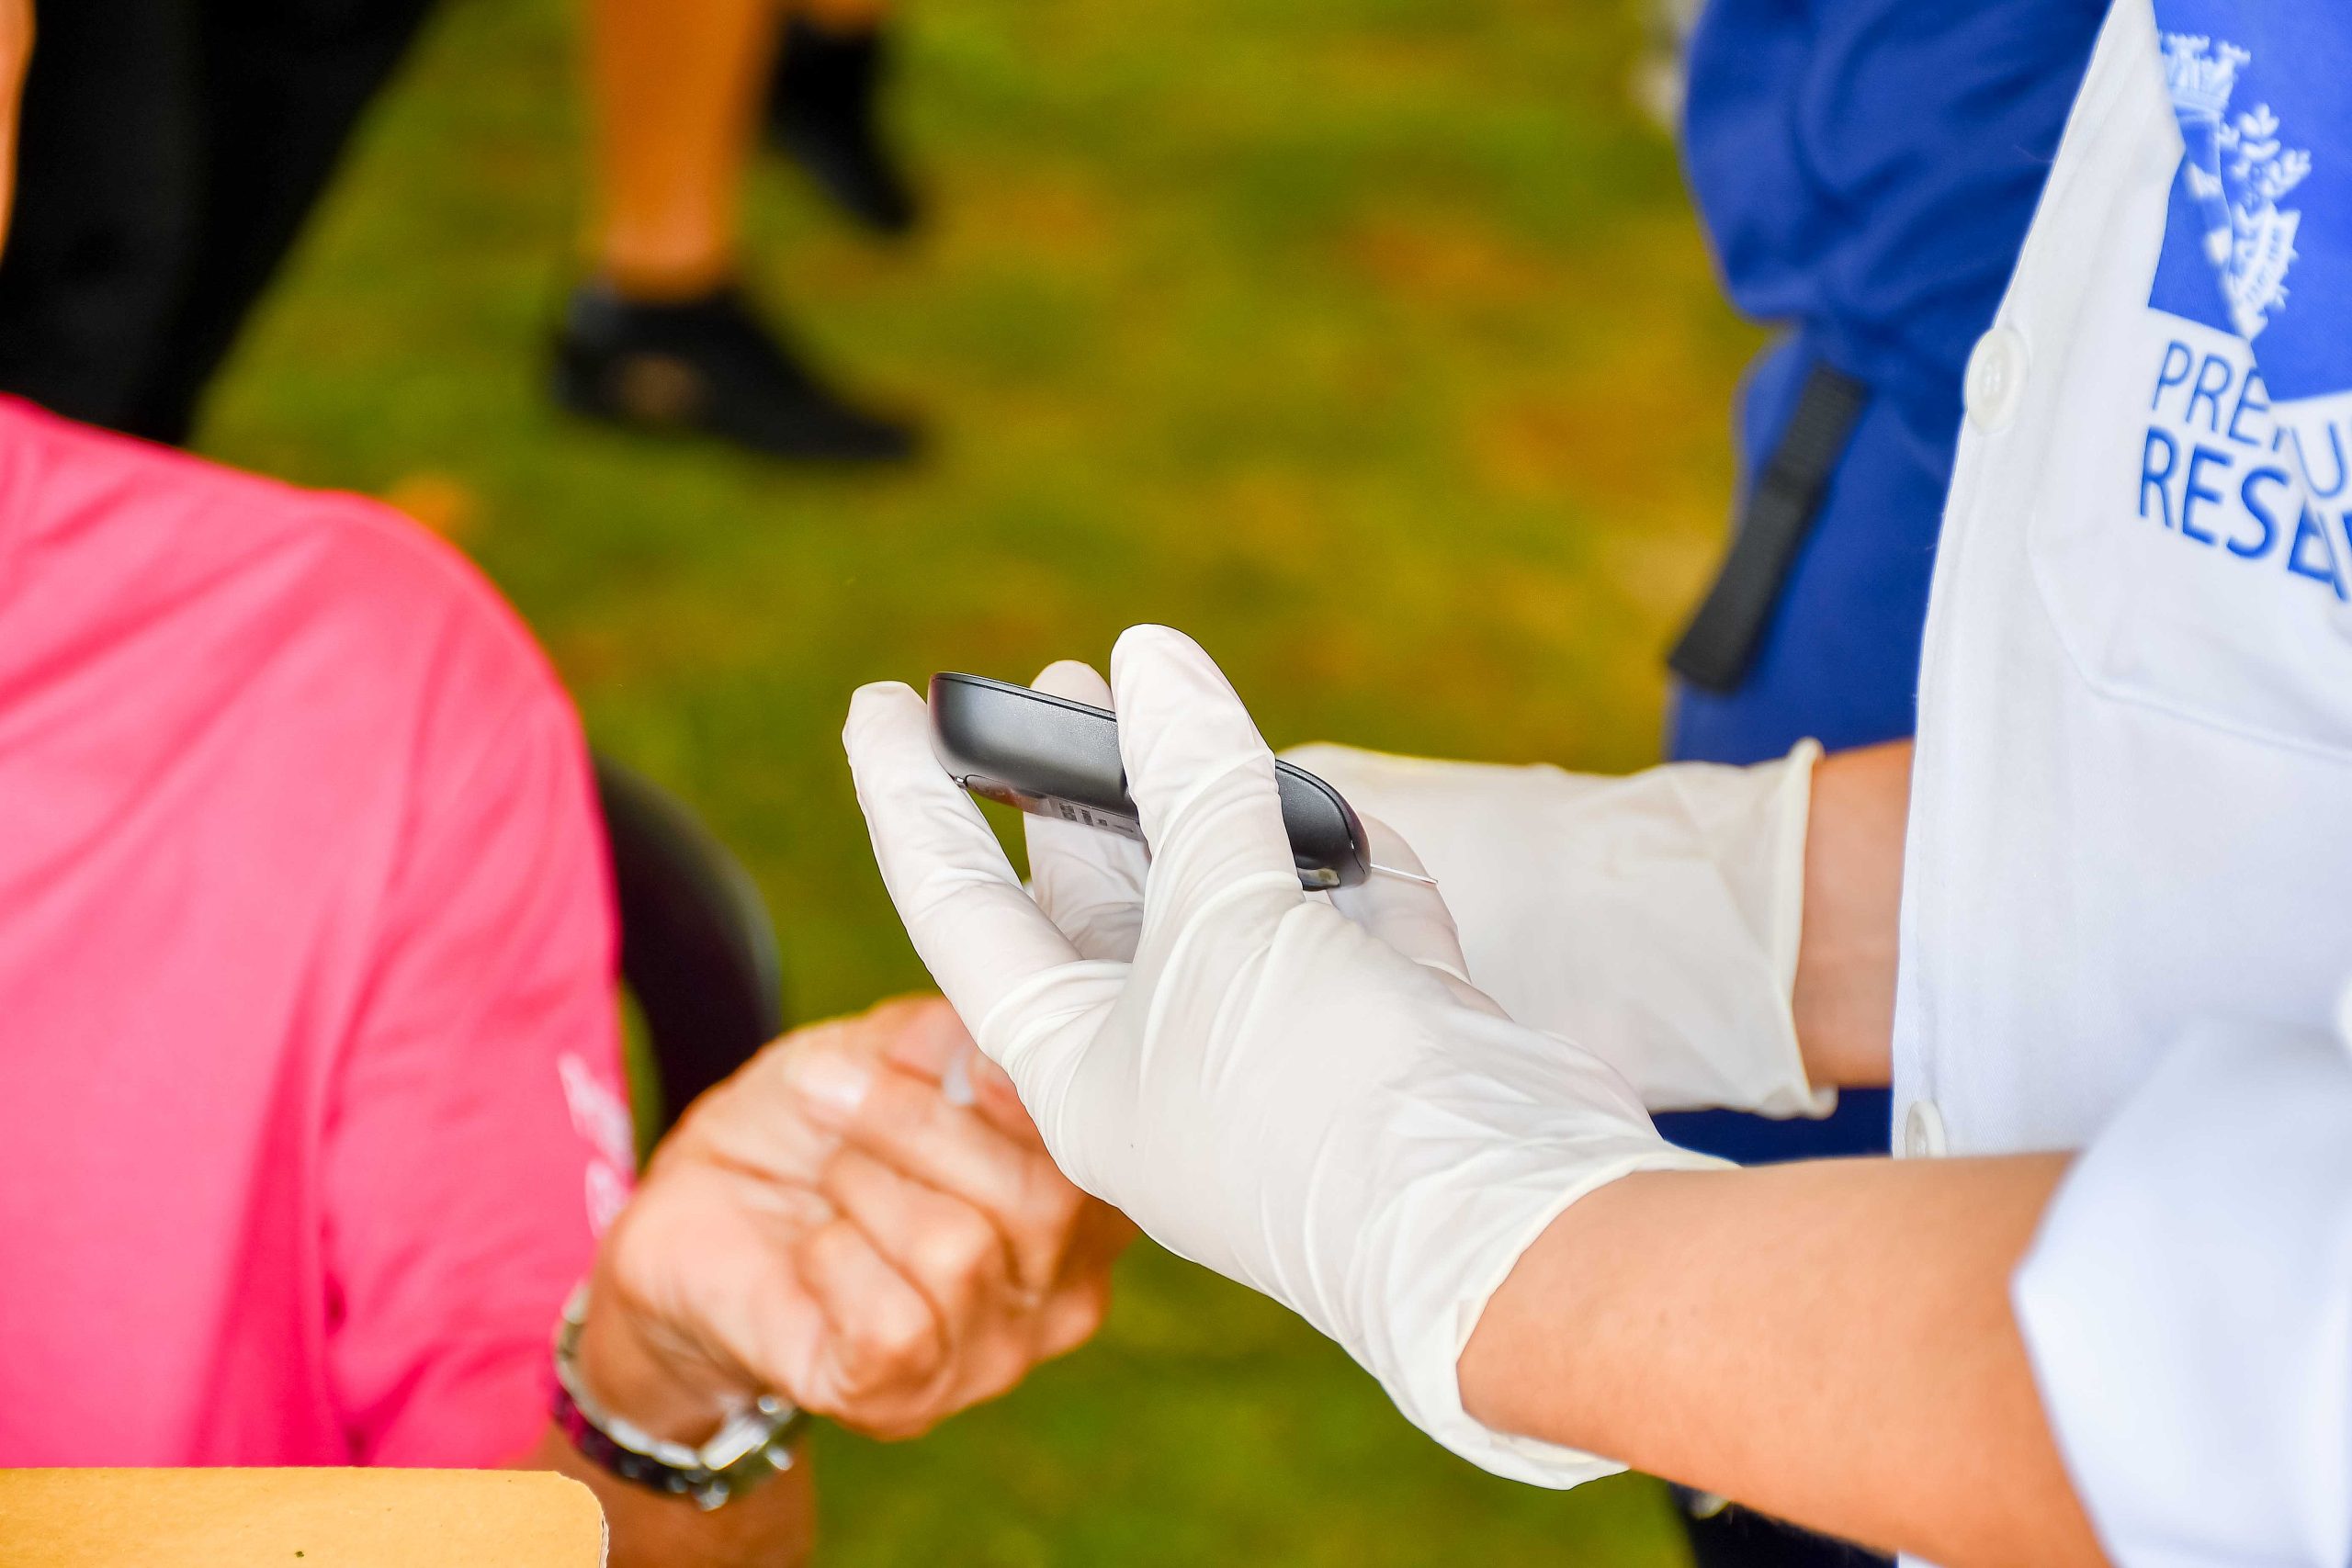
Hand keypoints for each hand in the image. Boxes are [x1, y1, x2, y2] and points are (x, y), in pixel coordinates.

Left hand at [577, 995, 1129, 1444]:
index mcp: (1082, 1202)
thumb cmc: (812, 1132)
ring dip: (865, 1187)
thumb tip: (991, 1032)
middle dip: (920, 1124)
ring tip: (830, 1177)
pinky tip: (816, 1252)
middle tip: (838, 1094)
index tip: (970, 1059)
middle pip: (1041, 1200)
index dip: (1038, 1100)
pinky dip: (834, 1261)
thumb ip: (949, 1037)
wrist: (700, 1221)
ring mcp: (991, 1357)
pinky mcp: (904, 1401)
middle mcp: (1062, 1290)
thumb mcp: (878, 1050)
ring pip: (958, 1254)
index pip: (1102, 1152)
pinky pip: (893, 1322)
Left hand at [844, 625, 1721, 1485]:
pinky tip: (1327, 806)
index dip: (913, 802)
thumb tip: (1148, 658)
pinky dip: (1333, 858)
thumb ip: (1188, 785)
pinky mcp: (1389, 1033)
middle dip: (1076, 783)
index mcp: (1077, 1066)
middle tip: (1061, 676)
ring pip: (1226, 896)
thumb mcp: (1222, 926)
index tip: (877, 705)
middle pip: (1097, 896)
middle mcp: (1166, 1059)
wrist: (1506, 1227)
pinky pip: (1341, 919)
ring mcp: (1282, 1048)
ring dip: (1208, 800)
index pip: (962, 909)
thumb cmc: (1317, 1100)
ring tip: (1177, 695)